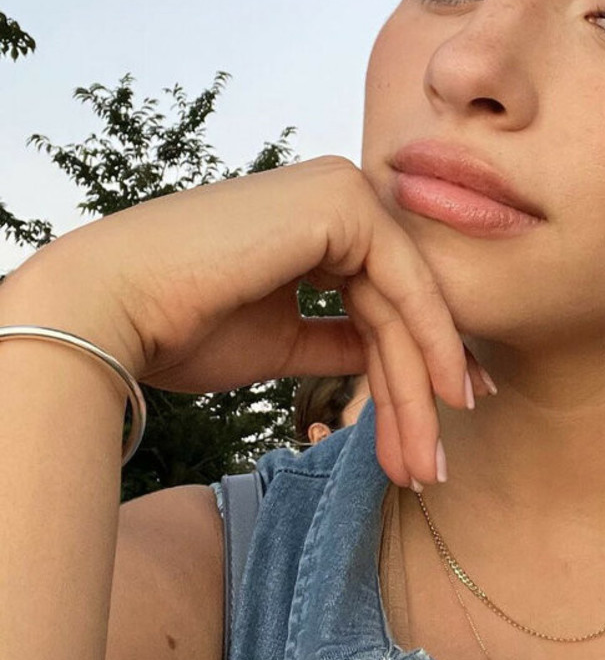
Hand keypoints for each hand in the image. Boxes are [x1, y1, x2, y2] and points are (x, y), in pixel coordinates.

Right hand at [2, 156, 471, 486]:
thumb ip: (335, 341)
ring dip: (419, 393)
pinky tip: (440, 402)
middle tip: (431, 468)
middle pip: (397, 308)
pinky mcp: (342, 202)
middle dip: (417, 395)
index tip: (428, 435)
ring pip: (406, 306)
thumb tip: (381, 360)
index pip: (381, 301)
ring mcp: (341, 191)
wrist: (110, 310)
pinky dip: (427, 348)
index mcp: (314, 221)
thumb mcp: (278, 342)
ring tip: (425, 465)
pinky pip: (404, 286)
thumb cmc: (176, 327)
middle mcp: (335, 195)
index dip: (411, 370)